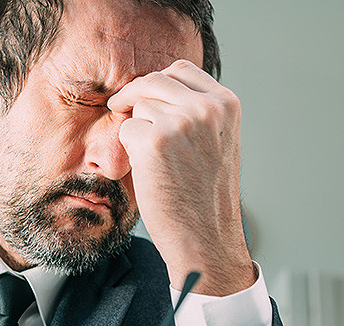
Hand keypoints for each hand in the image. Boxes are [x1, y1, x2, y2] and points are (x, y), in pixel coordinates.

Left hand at [108, 59, 254, 295]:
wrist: (206, 238)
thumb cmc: (207, 198)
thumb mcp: (216, 143)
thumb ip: (197, 113)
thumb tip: (158, 91)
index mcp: (226, 105)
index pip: (182, 69)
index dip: (157, 81)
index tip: (143, 94)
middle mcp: (207, 108)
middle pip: (154, 80)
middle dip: (133, 94)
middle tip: (118, 106)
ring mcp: (181, 122)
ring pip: (139, 106)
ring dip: (137, 130)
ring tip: (155, 163)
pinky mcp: (154, 140)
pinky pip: (126, 130)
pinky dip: (129, 150)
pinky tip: (149, 173)